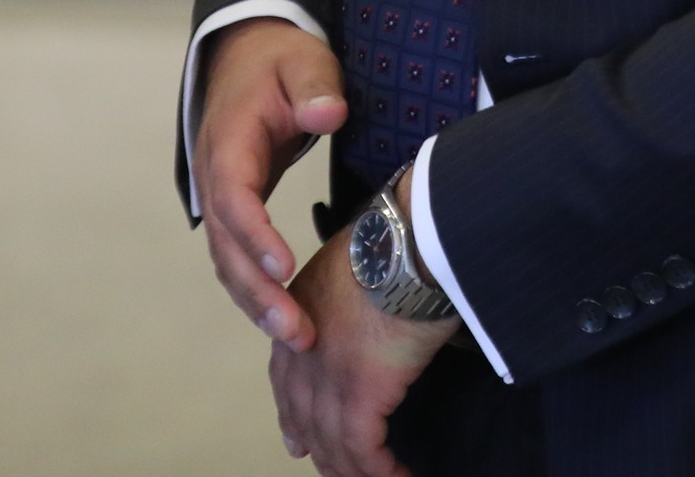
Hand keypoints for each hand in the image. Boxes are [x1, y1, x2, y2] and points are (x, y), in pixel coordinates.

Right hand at [197, 20, 346, 349]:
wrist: (247, 55)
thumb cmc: (280, 61)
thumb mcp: (303, 61)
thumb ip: (315, 86)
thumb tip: (328, 114)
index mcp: (229, 140)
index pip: (233, 195)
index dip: (255, 234)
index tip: (283, 267)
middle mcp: (215, 176)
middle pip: (226, 245)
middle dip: (258, 292)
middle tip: (296, 331)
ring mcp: (220, 196)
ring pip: (227, 261)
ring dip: (257, 303)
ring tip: (298, 339)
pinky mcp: (234, 210)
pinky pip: (237, 258)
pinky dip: (256, 291)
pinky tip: (287, 320)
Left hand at [268, 194, 454, 476]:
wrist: (407, 241)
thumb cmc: (391, 242)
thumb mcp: (349, 264)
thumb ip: (342, 296)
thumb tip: (366, 309)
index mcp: (295, 319)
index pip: (286, 383)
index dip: (295, 421)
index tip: (299, 446)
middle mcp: (301, 354)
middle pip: (306, 422)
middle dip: (325, 456)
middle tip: (343, 474)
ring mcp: (327, 376)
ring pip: (334, 445)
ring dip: (356, 472)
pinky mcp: (360, 393)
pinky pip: (364, 451)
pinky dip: (381, 472)